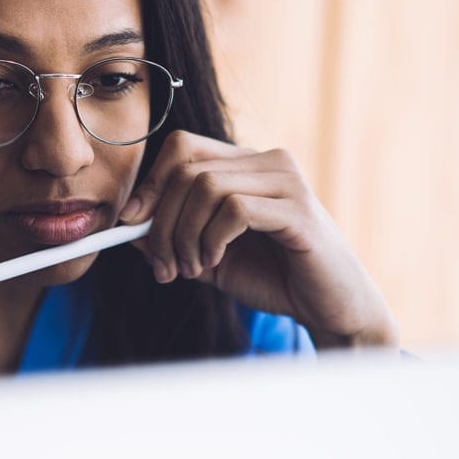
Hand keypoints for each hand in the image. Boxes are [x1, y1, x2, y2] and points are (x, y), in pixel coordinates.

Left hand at [119, 131, 399, 348]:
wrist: (329, 310)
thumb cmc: (276, 280)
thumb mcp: (210, 258)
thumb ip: (174, 239)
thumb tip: (128, 225)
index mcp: (247, 166)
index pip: (183, 147)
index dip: (151, 182)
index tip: (132, 223)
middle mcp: (268, 162)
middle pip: (187, 169)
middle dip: (161, 221)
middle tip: (163, 264)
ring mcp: (286, 181)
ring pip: (205, 186)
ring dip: (185, 234)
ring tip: (191, 268)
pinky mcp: (297, 210)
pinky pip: (234, 208)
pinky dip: (212, 238)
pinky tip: (215, 262)